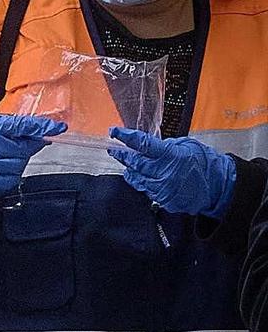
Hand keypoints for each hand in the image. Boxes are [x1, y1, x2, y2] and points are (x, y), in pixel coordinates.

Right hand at [0, 114, 66, 197]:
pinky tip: (1, 166)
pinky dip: (11, 173)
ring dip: (18, 160)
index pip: (22, 125)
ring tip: (3, 155)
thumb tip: (41, 132)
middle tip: (17, 143)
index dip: (41, 127)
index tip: (58, 127)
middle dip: (28, 145)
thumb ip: (12, 126)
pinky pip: (13, 177)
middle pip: (24, 147)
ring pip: (20, 163)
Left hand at [109, 127, 235, 216]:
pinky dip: (142, 182)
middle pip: (134, 162)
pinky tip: (143, 177)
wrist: (218, 186)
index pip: (141, 144)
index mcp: (170, 155)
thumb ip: (164, 145)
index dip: (125, 137)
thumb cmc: (203, 163)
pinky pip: (145, 189)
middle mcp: (164, 172)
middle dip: (122, 155)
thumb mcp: (186, 146)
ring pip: (136, 178)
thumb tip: (145, 144)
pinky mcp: (162, 199)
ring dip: (131, 170)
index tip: (114, 132)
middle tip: (114, 150)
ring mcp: (162, 188)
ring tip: (129, 164)